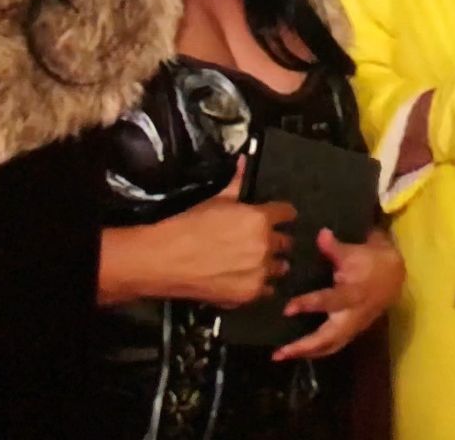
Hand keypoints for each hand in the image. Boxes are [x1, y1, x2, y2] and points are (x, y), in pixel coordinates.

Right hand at [105, 159, 296, 307]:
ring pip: (280, 267)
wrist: (166, 260)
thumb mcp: (215, 200)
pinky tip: (246, 279)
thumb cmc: (189, 226)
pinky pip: (267, 289)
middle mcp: (265, 245)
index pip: (288, 214)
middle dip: (276, 240)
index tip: (279, 217)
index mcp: (260, 218)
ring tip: (255, 262)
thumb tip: (244, 161)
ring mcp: (259, 272)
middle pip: (286, 242)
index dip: (283, 214)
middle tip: (261, 241)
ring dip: (272, 263)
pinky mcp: (250, 294)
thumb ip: (236, 182)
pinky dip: (260, 284)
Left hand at [271, 229, 403, 361]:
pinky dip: (316, 351)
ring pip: (330, 347)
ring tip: (282, 356)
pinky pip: (333, 346)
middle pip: (328, 338)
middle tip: (279, 353)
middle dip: (304, 346)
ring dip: (307, 353)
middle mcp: (352, 315)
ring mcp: (353, 327)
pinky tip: (298, 352)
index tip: (287, 309)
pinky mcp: (352, 331)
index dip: (308, 305)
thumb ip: (334, 247)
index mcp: (352, 294)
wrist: (395, 276)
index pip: (329, 301)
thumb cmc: (371, 261)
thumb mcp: (354, 252)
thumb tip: (320, 233)